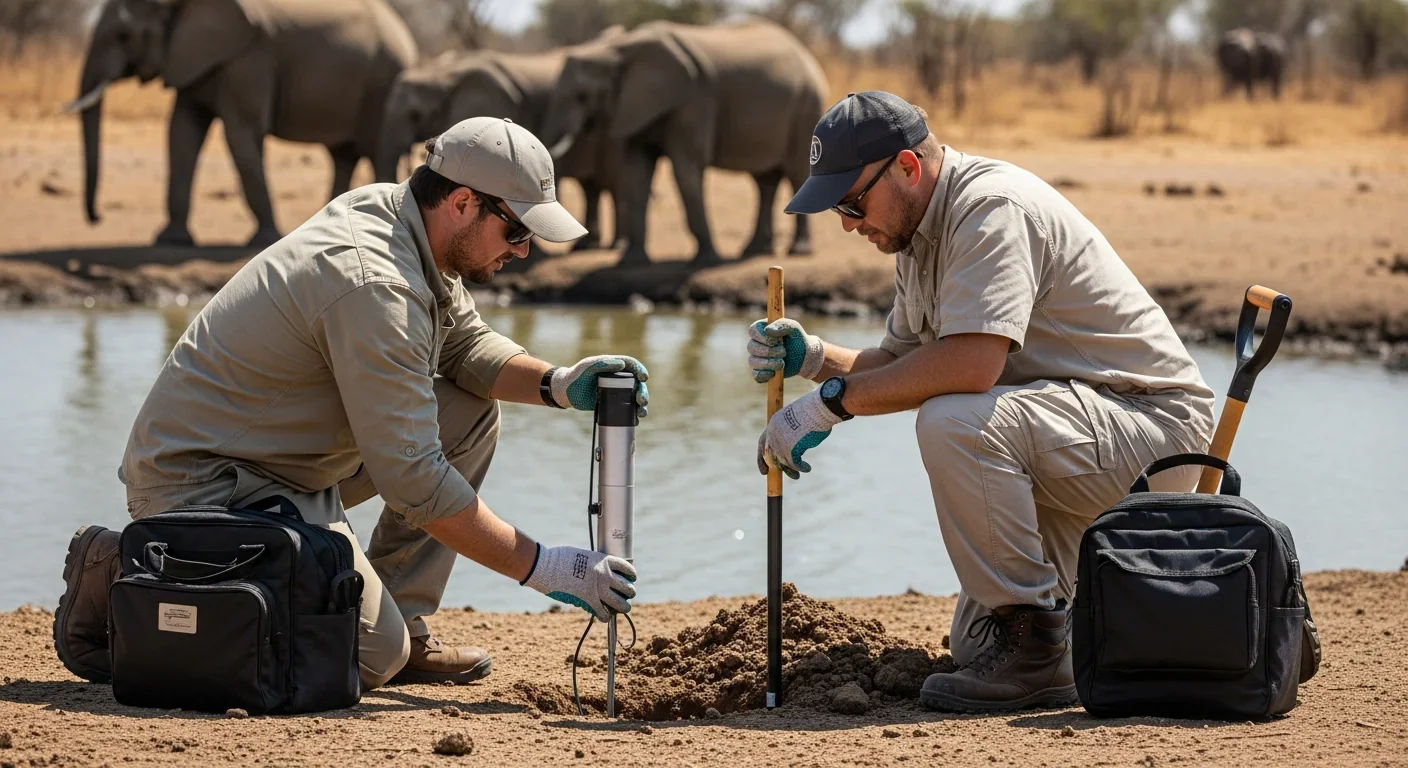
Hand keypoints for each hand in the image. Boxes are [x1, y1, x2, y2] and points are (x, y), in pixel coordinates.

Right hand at [520, 544, 637, 621]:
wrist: (547, 566)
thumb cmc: (560, 557)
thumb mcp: (583, 555)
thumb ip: (593, 564)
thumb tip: (594, 571)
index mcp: (604, 561)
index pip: (626, 568)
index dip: (631, 574)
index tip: (632, 577)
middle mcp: (605, 575)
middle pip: (626, 587)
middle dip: (629, 592)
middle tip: (628, 594)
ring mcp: (598, 589)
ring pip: (620, 603)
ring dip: (623, 607)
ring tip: (624, 608)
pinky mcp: (588, 601)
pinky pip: (603, 613)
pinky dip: (605, 616)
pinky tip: (605, 617)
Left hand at [550, 355, 649, 416]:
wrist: (565, 392)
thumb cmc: (575, 376)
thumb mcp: (586, 367)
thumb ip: (601, 363)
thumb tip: (621, 364)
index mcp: (613, 366)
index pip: (632, 365)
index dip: (640, 370)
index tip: (644, 377)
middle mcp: (618, 378)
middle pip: (637, 384)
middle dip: (643, 392)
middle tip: (642, 401)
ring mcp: (617, 391)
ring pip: (634, 397)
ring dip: (641, 406)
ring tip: (641, 413)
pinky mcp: (613, 403)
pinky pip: (627, 409)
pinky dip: (633, 415)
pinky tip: (635, 421)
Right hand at [748, 319, 823, 382]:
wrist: (805, 356)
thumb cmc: (797, 339)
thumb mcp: (793, 327)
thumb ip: (781, 324)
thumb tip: (767, 330)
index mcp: (762, 330)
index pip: (753, 330)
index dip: (762, 337)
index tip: (776, 341)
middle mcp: (757, 343)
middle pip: (751, 347)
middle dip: (768, 351)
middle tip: (784, 352)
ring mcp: (757, 358)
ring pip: (753, 362)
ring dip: (768, 363)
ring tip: (782, 363)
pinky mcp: (761, 371)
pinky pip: (756, 375)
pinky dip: (765, 375)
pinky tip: (774, 373)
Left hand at [757, 388, 842, 479]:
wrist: (818, 408)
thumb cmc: (813, 410)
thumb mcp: (797, 418)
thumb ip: (791, 432)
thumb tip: (797, 444)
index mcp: (773, 423)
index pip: (763, 442)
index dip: (762, 456)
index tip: (765, 467)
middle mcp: (773, 434)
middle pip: (770, 455)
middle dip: (774, 466)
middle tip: (777, 474)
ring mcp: (780, 443)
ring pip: (782, 462)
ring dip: (791, 470)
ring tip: (797, 475)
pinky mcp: (790, 450)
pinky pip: (794, 464)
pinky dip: (801, 468)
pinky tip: (807, 468)